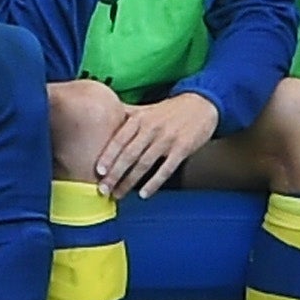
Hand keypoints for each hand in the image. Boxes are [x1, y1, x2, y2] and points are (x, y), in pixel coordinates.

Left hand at [93, 91, 219, 199]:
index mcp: (140, 119)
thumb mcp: (146, 108)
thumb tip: (101, 112)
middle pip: (129, 154)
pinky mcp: (182, 149)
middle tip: (103, 189)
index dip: (108, 156)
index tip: (98, 171)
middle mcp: (151, 128)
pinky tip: (144, 194)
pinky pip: (165, 169)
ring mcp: (167, 139)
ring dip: (129, 182)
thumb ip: (126, 114)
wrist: (202, 104)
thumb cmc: (169, 110)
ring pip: (144, 164)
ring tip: (118, 194)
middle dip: (114, 174)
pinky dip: (154, 183)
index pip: (120, 139)